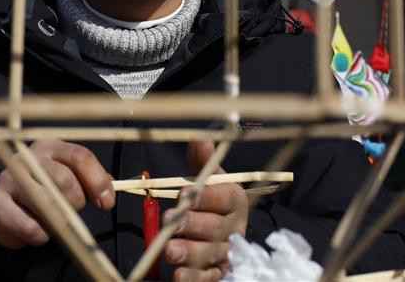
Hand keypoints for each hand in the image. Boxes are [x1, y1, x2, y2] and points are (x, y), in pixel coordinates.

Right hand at [0, 140, 114, 248]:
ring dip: (58, 218)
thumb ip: (90, 180)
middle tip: (73, 212)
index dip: (97, 181)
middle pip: (64, 179)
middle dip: (76, 201)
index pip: (80, 156)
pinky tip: (40, 233)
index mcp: (51, 147)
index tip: (107, 204)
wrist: (5, 208)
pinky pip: (27, 225)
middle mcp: (29, 157)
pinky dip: (40, 234)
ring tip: (56, 222)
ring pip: (46, 201)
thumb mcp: (69, 178)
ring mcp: (9, 177)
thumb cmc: (44, 191)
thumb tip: (111, 190)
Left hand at [164, 141, 248, 280]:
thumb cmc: (210, 198)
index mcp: (235, 200)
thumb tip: (199, 137)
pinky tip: (178, 276)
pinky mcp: (218, 273)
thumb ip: (202, 160)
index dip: (206, 195)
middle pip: (215, 228)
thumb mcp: (208, 177)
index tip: (186, 192)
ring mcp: (227, 253)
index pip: (224, 197)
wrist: (220, 230)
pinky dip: (194, 278)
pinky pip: (208, 277)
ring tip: (169, 250)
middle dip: (191, 224)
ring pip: (210, 254)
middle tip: (171, 221)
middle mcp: (235, 228)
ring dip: (189, 252)